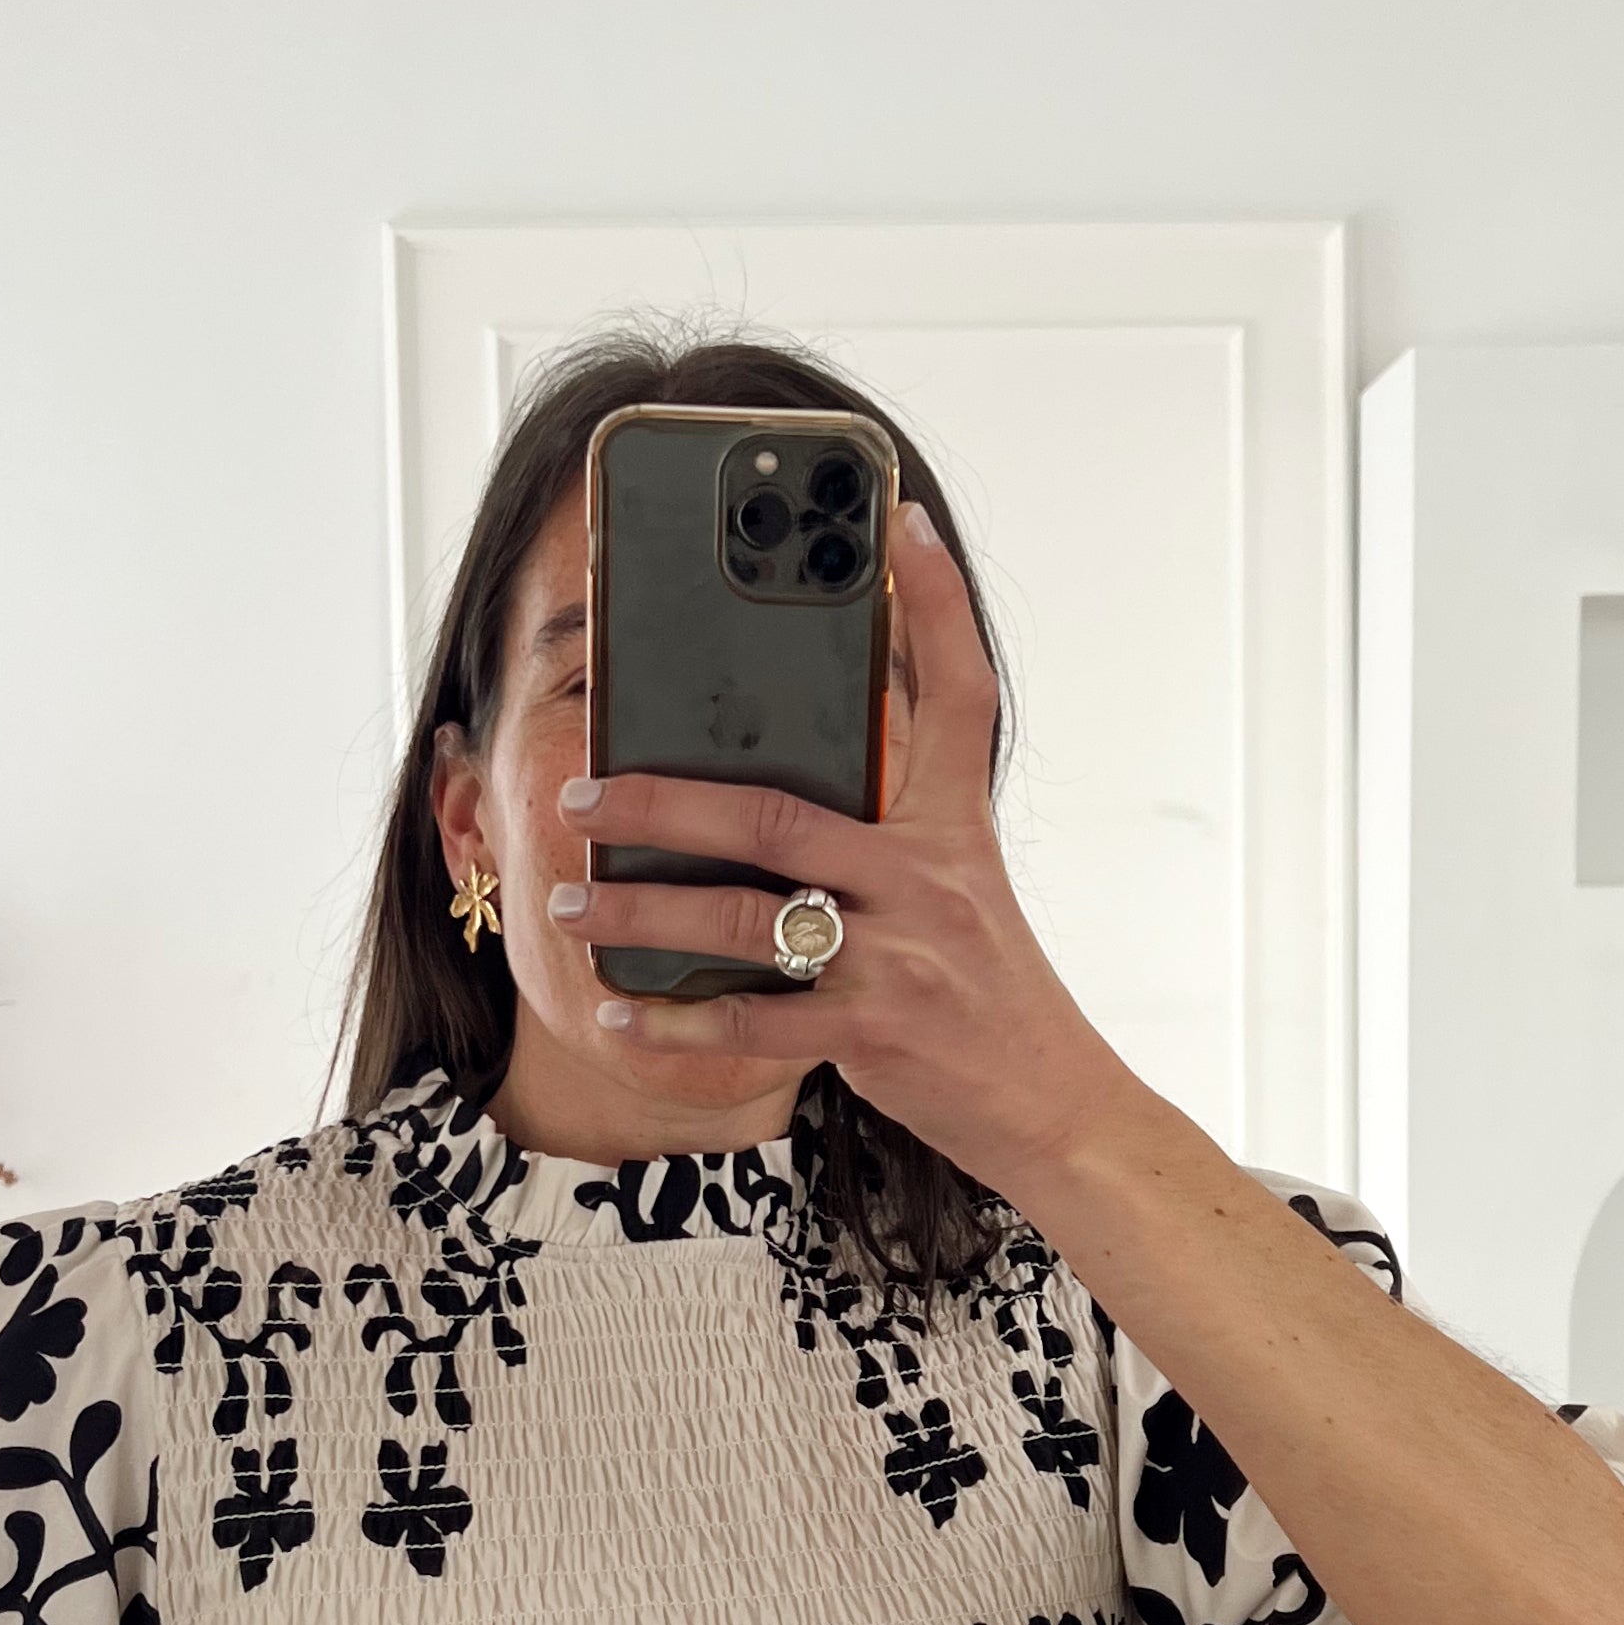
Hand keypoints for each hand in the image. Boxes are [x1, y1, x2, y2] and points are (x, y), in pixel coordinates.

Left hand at [552, 499, 1136, 1208]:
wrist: (1053, 1104)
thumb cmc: (992, 992)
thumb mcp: (964, 889)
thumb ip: (892, 831)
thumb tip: (783, 786)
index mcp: (957, 827)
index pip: (959, 692)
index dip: (935, 601)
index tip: (895, 521)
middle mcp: (930, 880)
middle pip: (776, 815)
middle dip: (661, 800)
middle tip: (580, 790)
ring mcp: (901, 959)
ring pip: (743, 919)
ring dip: (642, 909)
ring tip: (570, 902)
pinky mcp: (875, 1034)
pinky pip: (749, 1024)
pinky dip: (671, 1024)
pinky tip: (616, 1014)